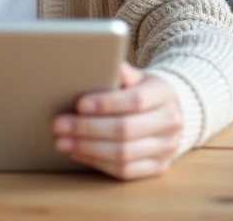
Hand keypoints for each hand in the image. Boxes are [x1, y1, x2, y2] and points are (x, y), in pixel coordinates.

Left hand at [51, 63, 182, 179]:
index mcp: (165, 94)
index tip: (79, 104)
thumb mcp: (138, 76)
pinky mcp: (159, 167)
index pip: (136, 101)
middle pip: (125, 130)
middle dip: (87, 129)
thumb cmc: (145, 91)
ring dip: (87, 148)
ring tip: (62, 142)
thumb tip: (98, 62)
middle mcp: (170, 123)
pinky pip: (125, 171)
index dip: (106, 104)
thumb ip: (121, 72)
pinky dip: (98, 162)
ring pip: (123, 154)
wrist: (173, 111)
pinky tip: (78, 153)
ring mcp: (167, 148)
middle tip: (59, 125)